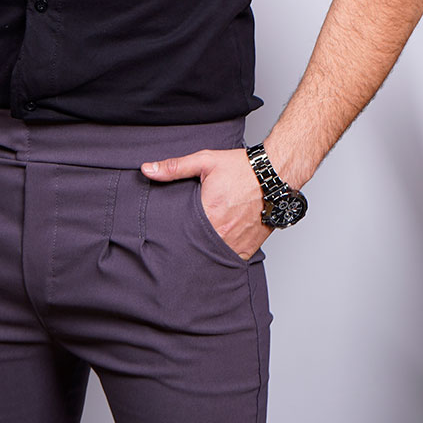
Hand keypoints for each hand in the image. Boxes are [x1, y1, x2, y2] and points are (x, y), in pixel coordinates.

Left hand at [141, 148, 269, 259]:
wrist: (275, 175)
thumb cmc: (241, 168)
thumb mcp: (205, 161)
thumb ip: (174, 167)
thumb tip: (147, 169)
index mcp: (207, 213)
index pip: (179, 233)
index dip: (170, 235)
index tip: (163, 237)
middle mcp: (221, 232)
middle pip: (194, 248)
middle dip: (185, 247)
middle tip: (175, 248)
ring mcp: (236, 244)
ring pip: (211, 258)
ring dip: (202, 255)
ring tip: (193, 251)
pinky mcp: (248, 249)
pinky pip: (229, 261)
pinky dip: (220, 258)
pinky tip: (212, 253)